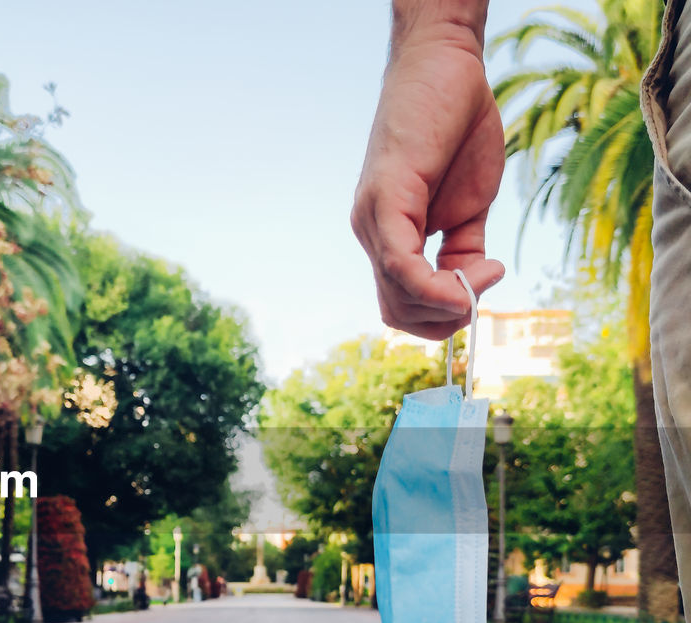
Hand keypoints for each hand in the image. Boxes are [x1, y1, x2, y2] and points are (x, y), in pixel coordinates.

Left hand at [352, 27, 505, 339]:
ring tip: (488, 273)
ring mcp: (373, 217)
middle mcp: (372, 232)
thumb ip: (465, 248)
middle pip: (396, 311)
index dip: (441, 316)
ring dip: (448, 301)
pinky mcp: (385, 199)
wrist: (447, 66)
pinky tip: (479, 271)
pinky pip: (398, 264)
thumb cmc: (457, 129)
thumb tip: (469, 286)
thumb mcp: (470, 204)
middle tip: (484, 287)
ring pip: (398, 295)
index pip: (400, 305)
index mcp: (389, 236)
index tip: (482, 292)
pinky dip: (435, 284)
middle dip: (444, 318)